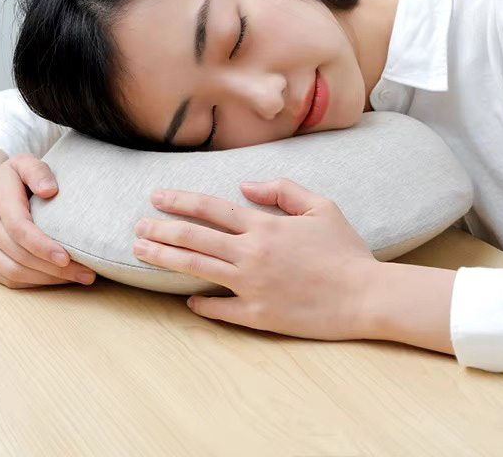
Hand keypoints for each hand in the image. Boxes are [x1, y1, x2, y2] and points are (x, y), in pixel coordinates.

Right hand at [0, 152, 96, 288]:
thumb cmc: (11, 179)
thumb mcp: (23, 163)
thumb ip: (37, 171)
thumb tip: (50, 190)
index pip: (19, 229)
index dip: (42, 246)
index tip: (67, 257)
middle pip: (21, 256)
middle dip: (55, 268)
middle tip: (87, 273)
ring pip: (14, 273)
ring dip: (48, 279)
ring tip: (79, 277)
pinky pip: (8, 280)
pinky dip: (35, 283)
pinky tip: (57, 279)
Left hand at [132, 177, 378, 339]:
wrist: (366, 295)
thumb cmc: (346, 249)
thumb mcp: (321, 206)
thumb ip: (282, 190)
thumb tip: (247, 186)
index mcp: (265, 226)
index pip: (211, 209)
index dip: (180, 201)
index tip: (156, 196)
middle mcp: (251, 254)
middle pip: (195, 238)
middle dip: (161, 230)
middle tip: (136, 226)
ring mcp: (252, 286)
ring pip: (198, 269)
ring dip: (166, 259)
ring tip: (140, 253)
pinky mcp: (259, 315)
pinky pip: (221, 310)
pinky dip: (201, 304)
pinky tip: (186, 300)